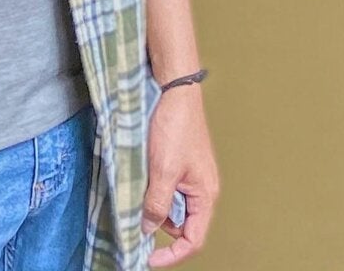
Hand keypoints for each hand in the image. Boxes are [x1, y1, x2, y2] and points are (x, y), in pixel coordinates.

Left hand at [141, 83, 217, 264]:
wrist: (175, 90)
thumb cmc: (176, 126)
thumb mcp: (163, 171)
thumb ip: (157, 204)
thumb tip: (148, 229)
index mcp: (205, 194)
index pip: (193, 239)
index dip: (172, 255)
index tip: (149, 258)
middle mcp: (201, 189)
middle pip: (182, 225)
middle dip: (160, 226)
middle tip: (139, 218)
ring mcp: (192, 176)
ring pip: (172, 207)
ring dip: (155, 206)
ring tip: (140, 190)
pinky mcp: (181, 165)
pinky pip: (168, 189)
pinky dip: (154, 190)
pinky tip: (144, 179)